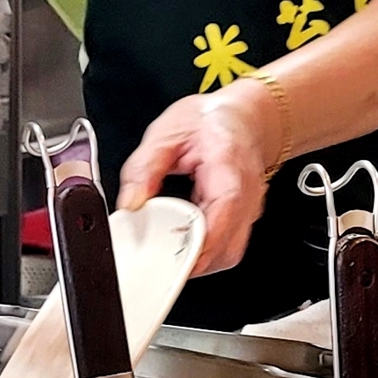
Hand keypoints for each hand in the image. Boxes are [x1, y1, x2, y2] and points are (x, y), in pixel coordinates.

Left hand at [116, 80, 283, 276]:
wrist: (242, 116)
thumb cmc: (211, 122)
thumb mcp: (167, 134)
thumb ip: (143, 169)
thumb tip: (129, 203)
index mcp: (227, 170)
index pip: (218, 221)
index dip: (192, 246)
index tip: (165, 255)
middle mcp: (245, 196)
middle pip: (225, 250)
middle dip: (190, 260)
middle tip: (159, 252)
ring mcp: (248, 211)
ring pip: (228, 256)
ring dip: (198, 260)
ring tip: (171, 245)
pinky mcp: (243, 220)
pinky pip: (226, 249)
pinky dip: (203, 251)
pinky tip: (185, 238)